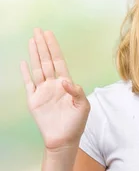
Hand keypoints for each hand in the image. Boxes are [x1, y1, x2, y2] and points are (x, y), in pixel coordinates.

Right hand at [20, 28, 90, 151]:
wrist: (64, 140)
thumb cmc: (76, 124)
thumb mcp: (83, 107)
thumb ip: (77, 92)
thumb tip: (64, 81)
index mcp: (67, 84)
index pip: (59, 61)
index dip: (54, 48)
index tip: (49, 35)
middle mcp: (54, 84)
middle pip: (47, 60)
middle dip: (43, 45)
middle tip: (38, 30)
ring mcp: (43, 91)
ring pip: (37, 68)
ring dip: (34, 54)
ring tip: (32, 40)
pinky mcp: (34, 100)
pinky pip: (28, 83)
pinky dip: (25, 73)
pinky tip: (24, 62)